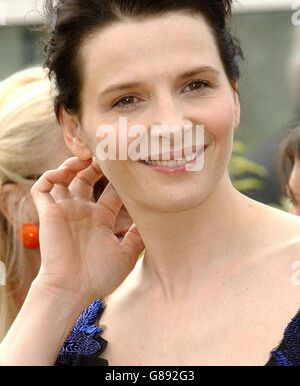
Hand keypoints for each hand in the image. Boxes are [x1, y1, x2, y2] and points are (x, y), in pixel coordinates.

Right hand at [31, 157, 143, 304]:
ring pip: (64, 177)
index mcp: (100, 218)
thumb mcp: (126, 255)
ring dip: (71, 164)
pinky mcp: (48, 213)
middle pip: (87, 178)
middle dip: (95, 164)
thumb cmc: (98, 276)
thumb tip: (156, 222)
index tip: (129, 164)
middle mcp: (82, 211)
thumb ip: (138, 237)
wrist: (72, 290)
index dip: (119, 178)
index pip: (111, 190)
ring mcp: (65, 210)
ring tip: (84, 157)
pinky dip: (49, 176)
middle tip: (106, 153)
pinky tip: (62, 173)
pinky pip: (42, 188)